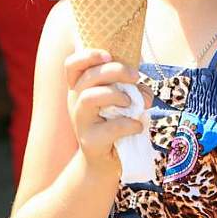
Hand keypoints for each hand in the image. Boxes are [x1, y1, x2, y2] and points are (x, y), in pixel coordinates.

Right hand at [64, 49, 151, 173]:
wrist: (105, 163)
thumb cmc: (115, 124)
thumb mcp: (124, 101)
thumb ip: (134, 89)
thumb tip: (144, 93)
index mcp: (80, 88)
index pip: (72, 65)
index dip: (88, 55)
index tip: (109, 55)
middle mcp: (75, 102)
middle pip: (88, 76)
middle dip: (115, 70)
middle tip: (135, 76)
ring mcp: (81, 122)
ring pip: (90, 97)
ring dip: (116, 95)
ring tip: (130, 103)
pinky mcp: (90, 141)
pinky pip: (110, 127)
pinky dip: (129, 123)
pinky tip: (137, 126)